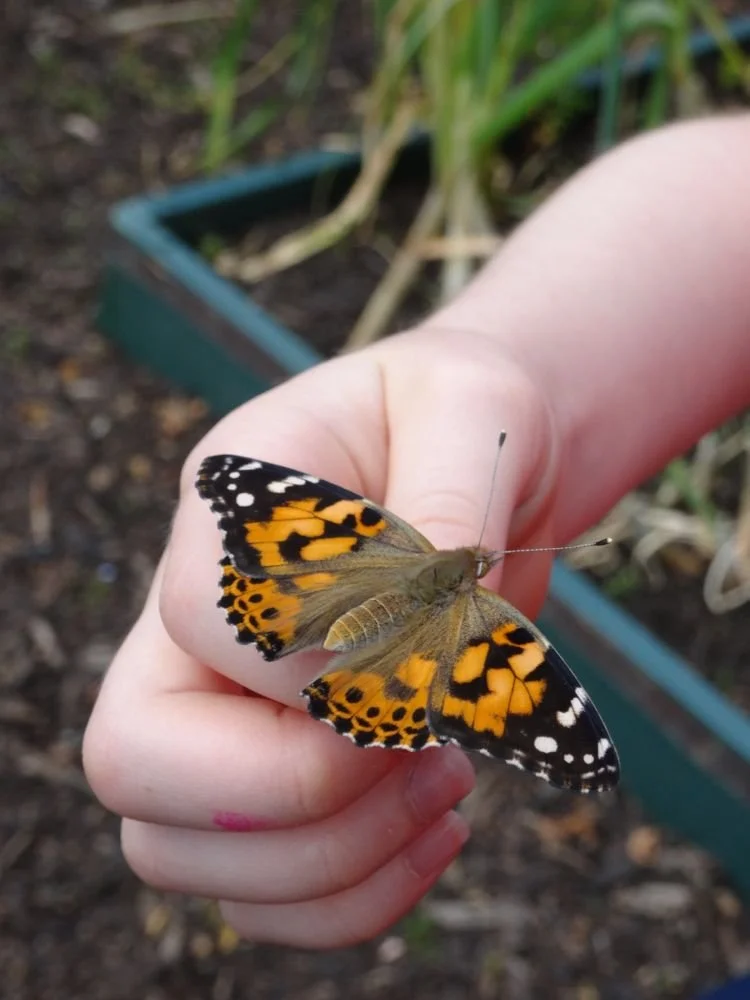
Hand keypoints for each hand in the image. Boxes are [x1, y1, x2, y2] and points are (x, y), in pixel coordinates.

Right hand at [83, 324, 560, 947]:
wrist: (483, 470)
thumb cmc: (469, 422)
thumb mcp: (478, 412)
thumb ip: (450, 496)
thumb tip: (420, 627)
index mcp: (228, 509)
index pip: (204, 615)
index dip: (321, 660)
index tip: (436, 650)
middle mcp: (195, 619)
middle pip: (130, 756)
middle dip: (290, 787)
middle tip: (418, 748)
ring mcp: (219, 705)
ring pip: (175, 849)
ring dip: (332, 857)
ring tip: (449, 784)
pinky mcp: (271, 770)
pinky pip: (257, 891)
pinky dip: (350, 897)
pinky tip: (440, 827)